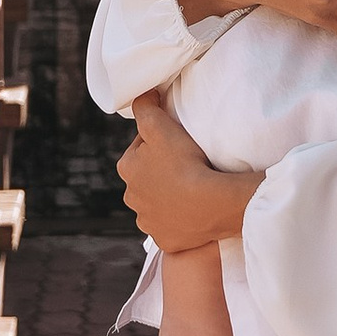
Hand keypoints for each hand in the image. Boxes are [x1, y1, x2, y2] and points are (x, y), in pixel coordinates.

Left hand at [119, 91, 256, 252]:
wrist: (210, 203)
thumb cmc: (184, 161)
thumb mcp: (160, 124)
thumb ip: (145, 106)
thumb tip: (142, 95)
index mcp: (126, 169)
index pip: (141, 148)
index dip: (160, 142)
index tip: (178, 143)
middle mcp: (131, 198)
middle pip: (148, 177)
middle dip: (162, 171)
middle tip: (187, 164)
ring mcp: (148, 222)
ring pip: (158, 203)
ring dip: (170, 196)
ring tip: (192, 187)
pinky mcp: (166, 241)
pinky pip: (172, 227)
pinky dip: (180, 220)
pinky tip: (193, 210)